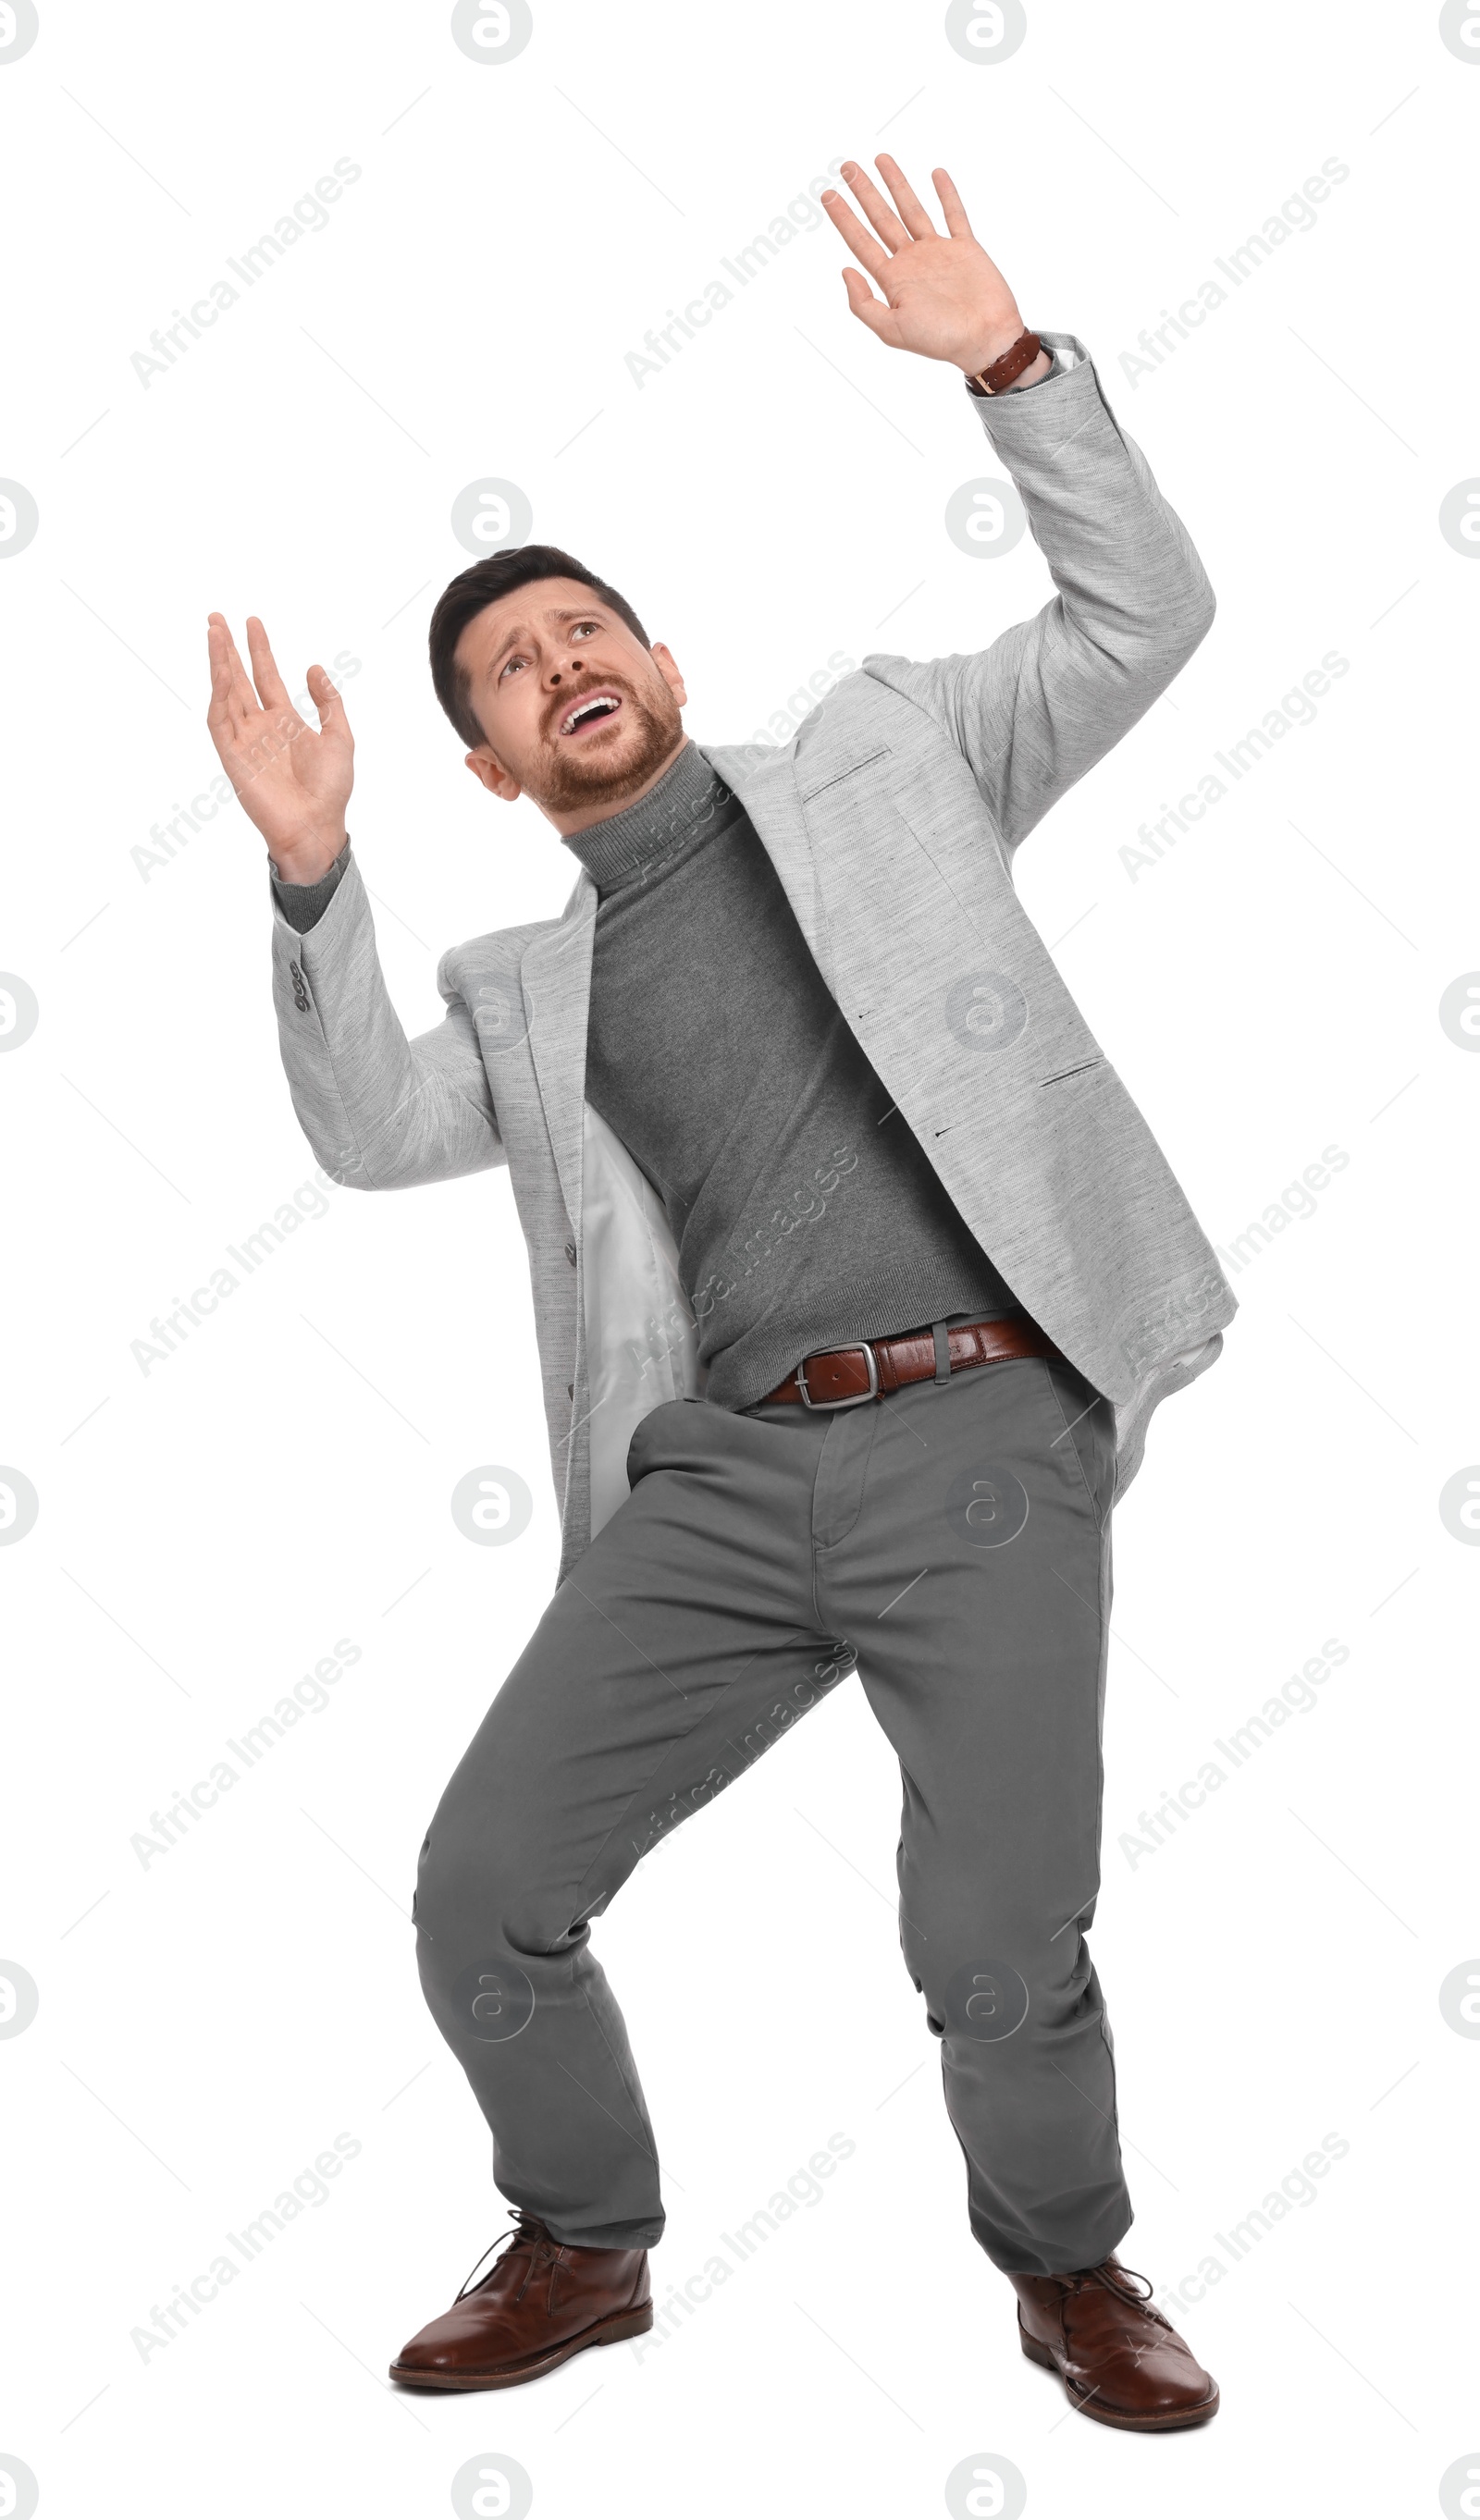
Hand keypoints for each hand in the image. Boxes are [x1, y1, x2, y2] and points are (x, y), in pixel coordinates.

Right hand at [205, 613, 353, 881]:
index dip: (260, 650)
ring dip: (219, 663)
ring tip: (213, 632)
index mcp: (285, 723)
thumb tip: (313, 667)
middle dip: (228, 648)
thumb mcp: (340, 737)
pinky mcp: (232, 757)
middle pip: (239, 679)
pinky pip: (220, 721)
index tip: (252, 622)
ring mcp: (244, 741)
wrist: (317, 826)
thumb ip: (328, 702)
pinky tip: (220, 671)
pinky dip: (218, 694)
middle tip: (216, 617)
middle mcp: (260, 728)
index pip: (267, 677)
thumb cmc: (331, 789)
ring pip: (226, 693)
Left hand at [821, 154, 1043, 378]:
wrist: (986, 339)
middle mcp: (912, 261)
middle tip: (847, 166)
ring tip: (880, 159)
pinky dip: (946, 194)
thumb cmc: (940, 340)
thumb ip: (864, 303)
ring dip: (897, 184)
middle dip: (864, 192)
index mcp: (892, 279)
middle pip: (881, 218)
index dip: (843, 217)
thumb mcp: (891, 330)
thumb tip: (845, 270)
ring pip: (912, 209)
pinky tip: (935, 174)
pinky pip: (954, 214)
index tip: (828, 194)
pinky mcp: (965, 247)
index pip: (861, 241)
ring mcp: (938, 252)